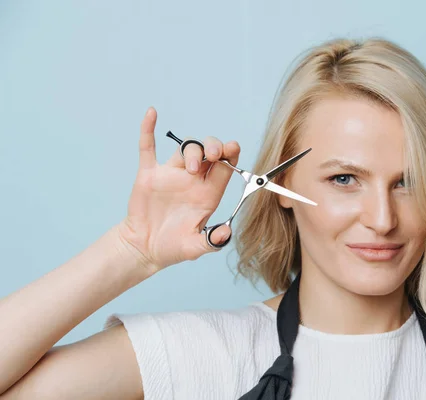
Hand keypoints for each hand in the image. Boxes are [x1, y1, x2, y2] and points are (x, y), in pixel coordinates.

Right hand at [116, 107, 239, 272]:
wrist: (144, 249)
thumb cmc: (173, 247)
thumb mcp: (195, 247)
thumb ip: (212, 241)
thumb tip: (227, 233)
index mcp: (208, 193)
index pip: (225, 167)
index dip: (231, 154)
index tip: (233, 147)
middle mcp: (193, 180)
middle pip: (209, 151)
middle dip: (214, 147)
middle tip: (213, 156)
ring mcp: (171, 175)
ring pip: (185, 148)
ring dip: (191, 151)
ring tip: (191, 169)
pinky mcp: (149, 174)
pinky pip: (148, 147)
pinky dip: (149, 129)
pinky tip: (152, 113)